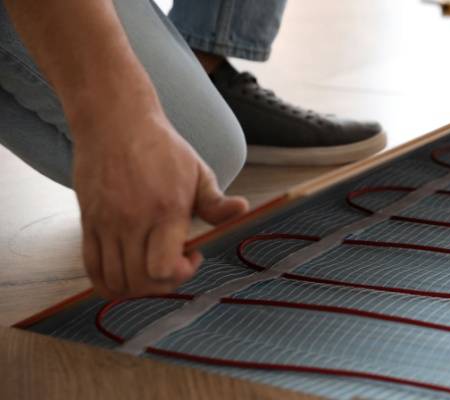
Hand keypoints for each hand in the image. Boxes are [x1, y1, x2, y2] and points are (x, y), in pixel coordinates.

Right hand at [71, 99, 248, 298]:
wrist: (115, 122)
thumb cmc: (162, 148)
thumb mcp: (198, 172)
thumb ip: (216, 202)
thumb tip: (243, 210)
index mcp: (165, 210)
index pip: (163, 267)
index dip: (180, 274)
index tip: (192, 256)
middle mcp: (132, 220)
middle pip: (140, 281)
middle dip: (163, 284)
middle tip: (174, 264)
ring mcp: (106, 223)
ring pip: (114, 280)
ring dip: (136, 288)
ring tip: (151, 269)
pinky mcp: (87, 223)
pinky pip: (91, 269)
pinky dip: (108, 283)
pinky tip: (127, 272)